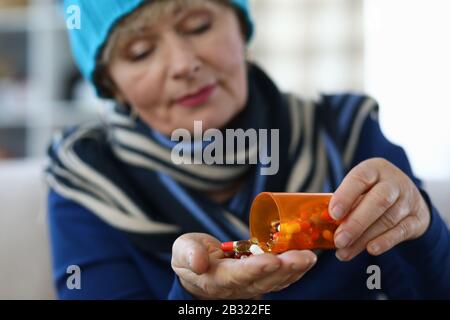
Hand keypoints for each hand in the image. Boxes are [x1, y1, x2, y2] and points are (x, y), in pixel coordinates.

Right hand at [171, 233, 316, 298]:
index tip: (272, 259)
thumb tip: (198, 262)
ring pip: (275, 281)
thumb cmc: (189, 256)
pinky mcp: (260, 280)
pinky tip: (307, 259)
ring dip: (295, 270)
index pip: (238, 276)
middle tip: (304, 256)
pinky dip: (294, 270)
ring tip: (310, 256)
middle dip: (285, 269)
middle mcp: (236, 287)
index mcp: (216, 279)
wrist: (197, 268)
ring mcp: (250, 286)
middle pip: (264, 281)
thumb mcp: (182, 250)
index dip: (256, 269)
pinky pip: (279, 278)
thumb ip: (189, 254)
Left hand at [329, 158, 430, 260]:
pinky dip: (385, 241)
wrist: (408, 199)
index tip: (332, 214)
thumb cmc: (372, 193)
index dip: (346, 195)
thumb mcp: (360, 189)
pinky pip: (401, 231)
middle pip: (378, 201)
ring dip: (364, 238)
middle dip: (356, 222)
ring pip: (388, 219)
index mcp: (374, 169)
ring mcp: (408, 200)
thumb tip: (322, 223)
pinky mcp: (418, 218)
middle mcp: (394, 181)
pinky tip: (370, 250)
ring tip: (344, 251)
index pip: (360, 178)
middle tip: (338, 240)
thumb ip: (345, 202)